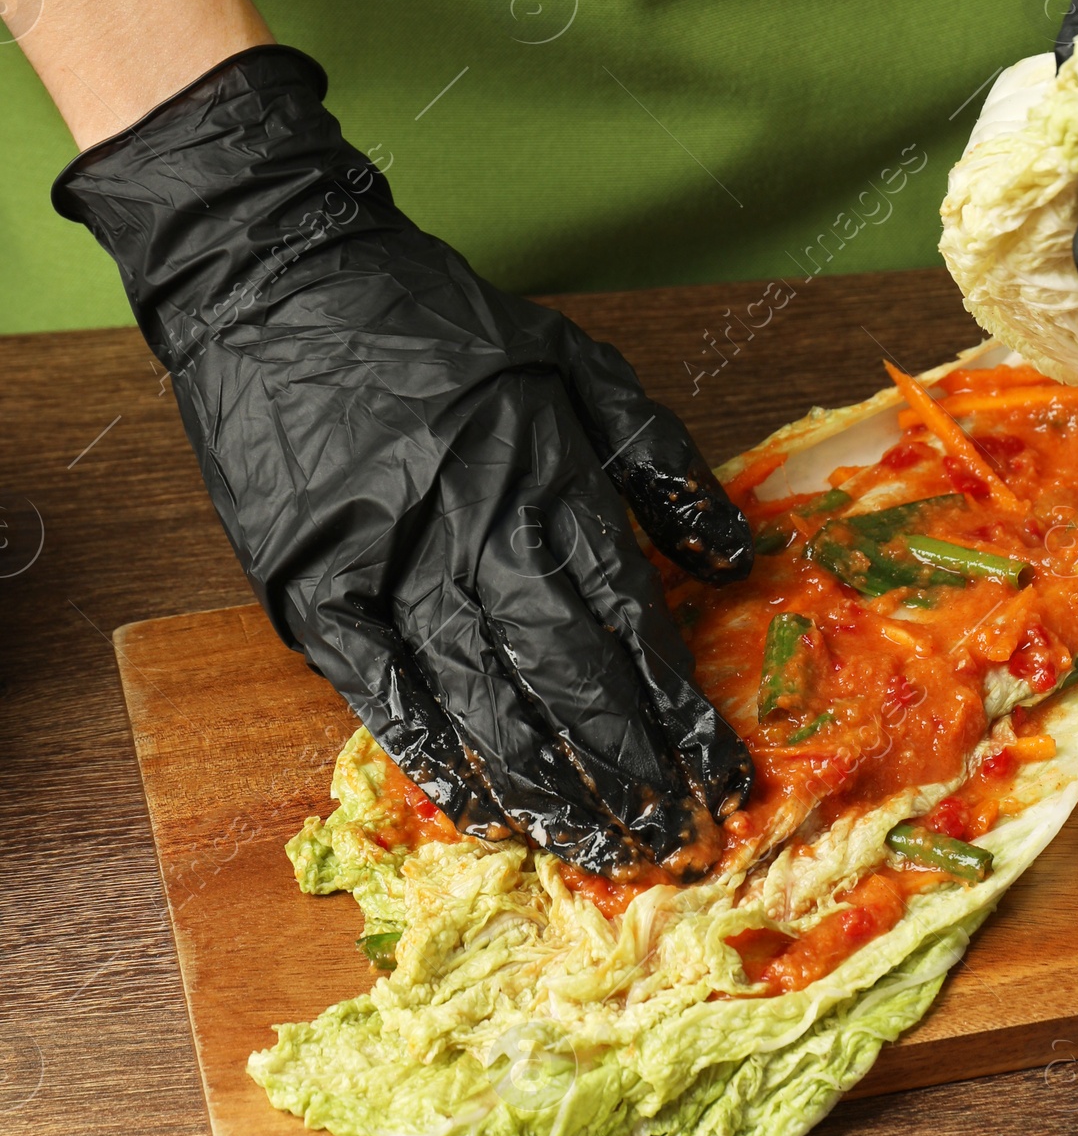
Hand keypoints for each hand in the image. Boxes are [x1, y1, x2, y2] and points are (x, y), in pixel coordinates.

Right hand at [55, 46, 754, 876]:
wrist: (281, 285)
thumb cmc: (438, 326)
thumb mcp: (576, 364)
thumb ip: (659, 462)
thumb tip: (739, 555)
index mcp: (548, 481)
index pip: (634, 624)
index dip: (681, 712)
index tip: (724, 777)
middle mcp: (477, 537)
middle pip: (572, 682)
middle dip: (632, 772)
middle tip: (677, 843)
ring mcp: (390, 572)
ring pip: (488, 706)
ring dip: (553, 789)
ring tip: (602, 851)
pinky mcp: (314, 592)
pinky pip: (386, 701)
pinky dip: (440, 761)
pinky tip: (487, 813)